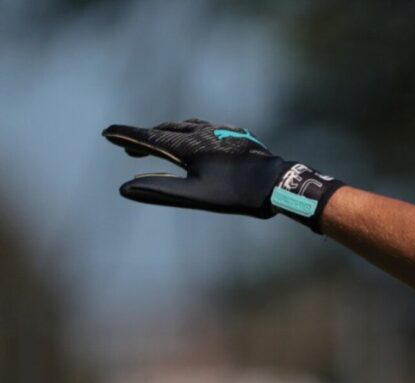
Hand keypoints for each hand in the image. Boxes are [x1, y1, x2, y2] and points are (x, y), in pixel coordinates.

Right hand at [102, 118, 342, 229]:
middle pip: (167, 130)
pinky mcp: (238, 136)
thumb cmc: (237, 193)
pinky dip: (193, 133)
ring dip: (169, 133)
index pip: (150, 138)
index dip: (127, 136)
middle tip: (130, 148)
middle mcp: (203, 132)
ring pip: (188, 127)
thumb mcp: (195, 195)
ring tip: (160, 142)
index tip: (107, 132)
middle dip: (146, 137)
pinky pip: (209, 130)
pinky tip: (198, 139)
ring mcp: (222, 132)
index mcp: (189, 144)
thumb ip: (160, 190)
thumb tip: (125, 188)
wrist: (279, 183)